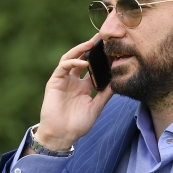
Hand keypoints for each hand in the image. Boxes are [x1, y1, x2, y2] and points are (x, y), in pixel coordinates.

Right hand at [33, 35, 113, 150]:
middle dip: (91, 48)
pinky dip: (73, 62)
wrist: (62, 134)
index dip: (101, 59)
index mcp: (84, 86)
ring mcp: (64, 80)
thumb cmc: (78, 124)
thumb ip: (105, 94)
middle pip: (82, 59)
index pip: (93, 67)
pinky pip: (63, 67)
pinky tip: (83, 62)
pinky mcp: (55, 81)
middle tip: (102, 37)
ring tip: (92, 44)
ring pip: (71, 58)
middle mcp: (74, 81)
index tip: (112, 50)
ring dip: (80, 50)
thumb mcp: (96, 107)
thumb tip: (118, 82)